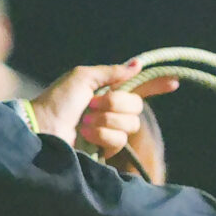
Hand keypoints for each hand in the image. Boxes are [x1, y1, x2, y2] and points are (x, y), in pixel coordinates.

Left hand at [25, 61, 179, 157]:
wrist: (42, 127)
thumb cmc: (57, 100)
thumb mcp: (82, 78)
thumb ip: (111, 72)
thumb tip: (137, 64)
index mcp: (106, 91)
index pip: (138, 87)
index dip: (156, 85)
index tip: (174, 82)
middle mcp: (111, 111)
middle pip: (136, 106)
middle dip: (115, 103)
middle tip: (92, 104)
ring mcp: (109, 132)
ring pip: (129, 124)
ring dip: (105, 120)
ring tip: (83, 122)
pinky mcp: (105, 150)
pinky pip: (119, 140)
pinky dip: (102, 135)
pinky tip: (85, 135)